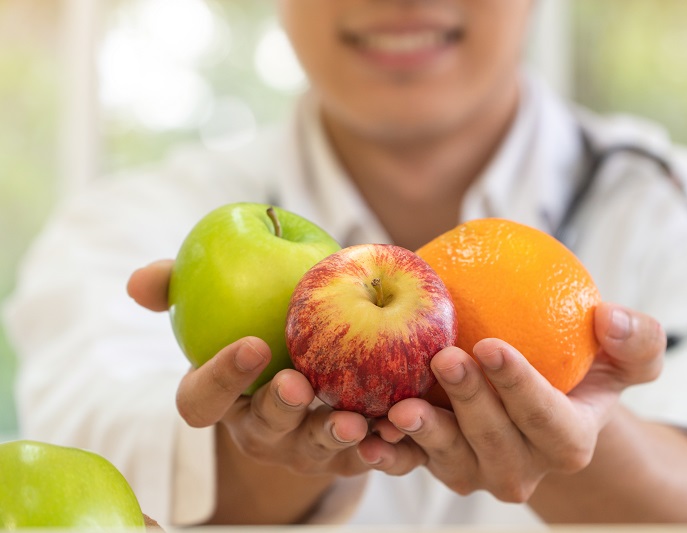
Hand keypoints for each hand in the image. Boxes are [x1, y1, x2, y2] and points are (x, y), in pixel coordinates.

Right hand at [127, 261, 370, 478]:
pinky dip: (384, 450)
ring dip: (332, 435)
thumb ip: (180, 286)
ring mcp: (303, 447)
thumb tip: (137, 283)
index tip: (251, 344)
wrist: (325, 343)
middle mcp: (259, 429)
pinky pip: (365, 459)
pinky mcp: (348, 455)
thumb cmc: (265, 317)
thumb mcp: (224, 297)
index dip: (220, 377)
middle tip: (298, 384)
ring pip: (314, 451)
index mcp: (222, 397)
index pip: (202, 400)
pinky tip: (399, 432)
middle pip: (261, 430)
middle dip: (278, 410)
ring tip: (355, 419)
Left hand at [359, 302, 664, 502]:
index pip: (549, 421)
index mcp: (569, 442)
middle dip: (470, 404)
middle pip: (495, 443)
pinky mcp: (440, 466)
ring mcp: (478, 472)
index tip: (491, 345)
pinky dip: (390, 455)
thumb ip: (638, 339)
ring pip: (451, 462)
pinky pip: (412, 466)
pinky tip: (368, 435)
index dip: (521, 389)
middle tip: (445, 357)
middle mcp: (524, 468)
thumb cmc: (586, 369)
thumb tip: (609, 317)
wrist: (542, 399)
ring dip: (425, 437)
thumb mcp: (628, 354)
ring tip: (402, 407)